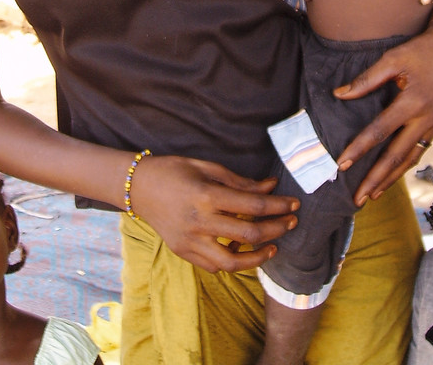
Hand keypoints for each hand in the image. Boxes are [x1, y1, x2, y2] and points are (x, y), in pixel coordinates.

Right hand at [130, 154, 298, 272]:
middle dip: (277, 228)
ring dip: (258, 256)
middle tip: (292, 222)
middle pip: (249, 233)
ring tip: (274, 247)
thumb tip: (270, 186)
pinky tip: (244, 251)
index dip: (278, 205)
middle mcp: (199, 222)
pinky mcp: (183, 252)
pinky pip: (214, 265)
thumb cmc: (173, 170)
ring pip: (232, 261)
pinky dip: (233, 262)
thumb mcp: (206, 167)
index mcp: (206, 196)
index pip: (252, 206)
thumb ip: (239, 181)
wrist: (138, 187)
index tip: (294, 203)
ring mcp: (190, 241)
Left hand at [334, 16, 432, 204]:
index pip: (380, 131)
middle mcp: (425, 119)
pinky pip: (419, 152)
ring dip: (391, 180)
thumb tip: (339, 94)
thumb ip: (366, 79)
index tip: (342, 164)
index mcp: (412, 102)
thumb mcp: (392, 59)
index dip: (359, 148)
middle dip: (375, 180)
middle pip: (396, 157)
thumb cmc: (421, 50)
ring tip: (372, 195)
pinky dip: (405, 167)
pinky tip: (392, 175)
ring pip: (410, 160)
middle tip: (357, 200)